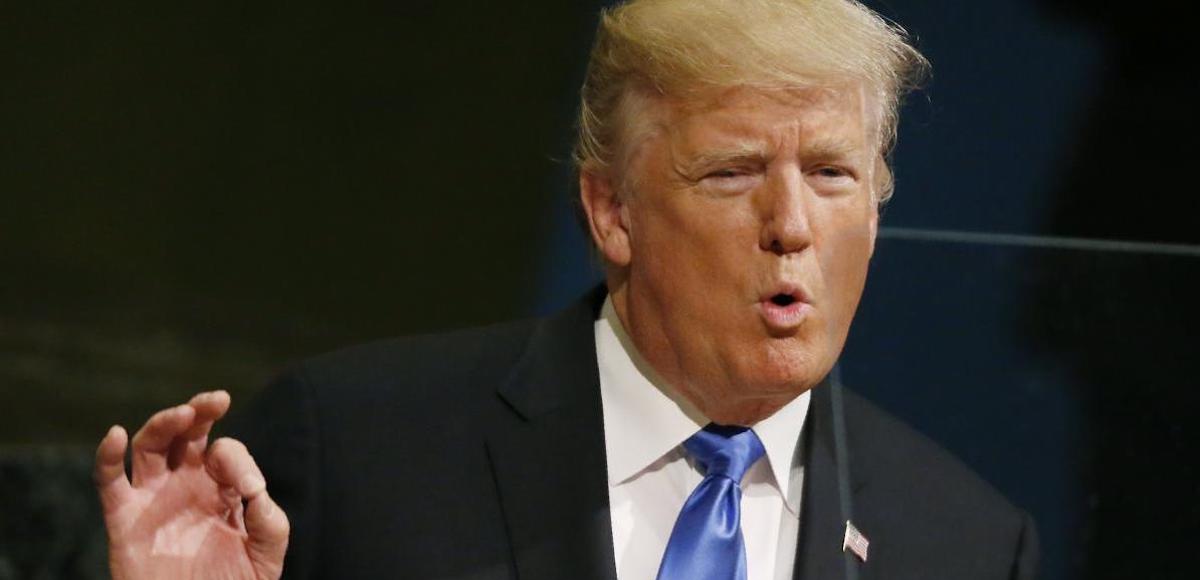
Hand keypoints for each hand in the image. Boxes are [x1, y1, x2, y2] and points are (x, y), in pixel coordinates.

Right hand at [94, 391, 289, 579]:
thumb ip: (269, 519)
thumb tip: (252, 486)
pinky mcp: (124, 520)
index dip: (237, 460)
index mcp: (220, 488)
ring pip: (150, 446)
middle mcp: (185, 485)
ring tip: (185, 413)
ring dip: (164, 423)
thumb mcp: (265, 553)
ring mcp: (153, 499)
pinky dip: (106, 455)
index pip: (225, 452)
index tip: (249, 489)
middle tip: (218, 399)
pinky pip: (108, 481)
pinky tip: (115, 434)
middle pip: (186, 433)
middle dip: (200, 411)